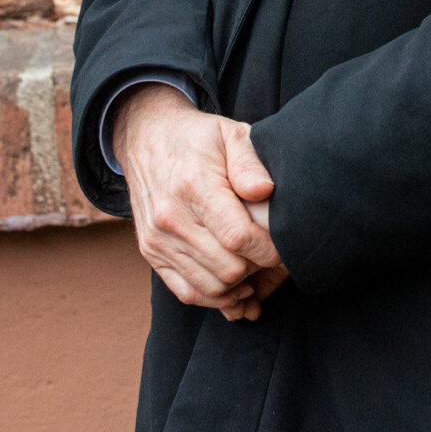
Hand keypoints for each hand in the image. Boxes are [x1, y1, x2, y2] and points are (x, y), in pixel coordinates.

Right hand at [114, 83, 284, 318]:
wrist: (146, 138)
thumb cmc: (197, 138)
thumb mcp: (229, 133)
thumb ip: (250, 161)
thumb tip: (265, 191)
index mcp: (194, 187)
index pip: (237, 236)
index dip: (267, 250)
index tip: (284, 247)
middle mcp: (171, 218)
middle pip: (226, 268)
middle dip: (258, 268)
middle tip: (272, 257)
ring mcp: (158, 239)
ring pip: (209, 287)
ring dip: (240, 286)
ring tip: (258, 271)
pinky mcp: (151, 253)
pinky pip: (185, 291)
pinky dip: (214, 298)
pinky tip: (236, 288)